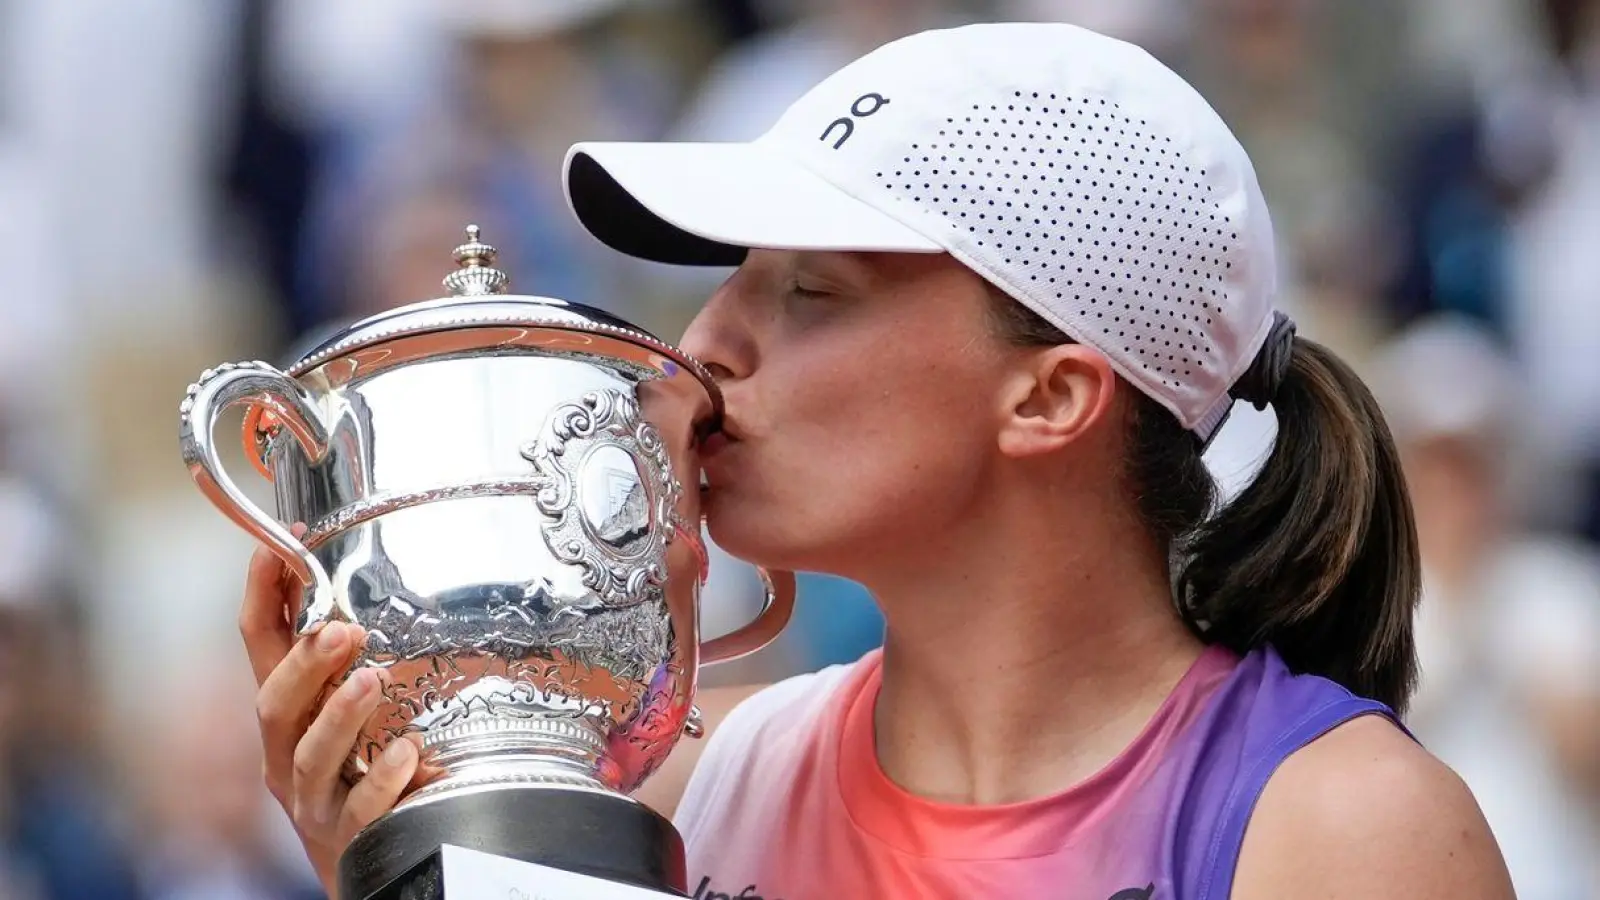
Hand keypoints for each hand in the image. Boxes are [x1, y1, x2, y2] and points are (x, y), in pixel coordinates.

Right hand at [240, 540, 419, 892]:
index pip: (261, 646)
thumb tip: (382, 590)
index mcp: (287, 716)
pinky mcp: (345, 840)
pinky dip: (382, 781)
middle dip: (303, 663)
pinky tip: (409, 755)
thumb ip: (355, 664)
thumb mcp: (347, 719)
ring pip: (309, 757)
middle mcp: (287, 756)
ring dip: (339, 715)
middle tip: (343, 629)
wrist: (368, 872)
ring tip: (372, 681)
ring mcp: (313, 801)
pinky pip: (359, 810)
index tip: (280, 546)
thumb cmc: (358, 781)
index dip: (264, 595)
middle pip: (273, 704)